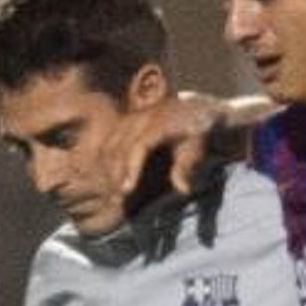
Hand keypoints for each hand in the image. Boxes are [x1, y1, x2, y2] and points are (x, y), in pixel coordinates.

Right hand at [102, 90, 230, 203]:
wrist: (197, 108)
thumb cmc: (198, 132)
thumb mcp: (197, 148)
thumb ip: (187, 167)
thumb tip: (183, 189)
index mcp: (163, 122)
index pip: (140, 145)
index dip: (131, 168)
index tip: (127, 190)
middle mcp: (145, 116)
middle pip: (120, 144)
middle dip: (115, 172)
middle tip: (117, 197)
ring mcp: (134, 116)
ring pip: (111, 141)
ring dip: (108, 166)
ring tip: (113, 189)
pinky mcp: (128, 119)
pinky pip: (110, 138)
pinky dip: (107, 157)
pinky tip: (111, 175)